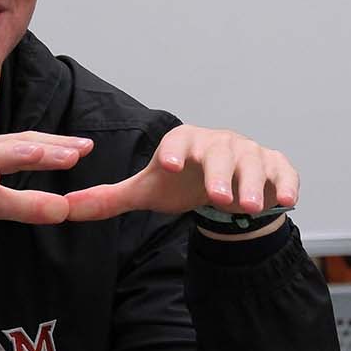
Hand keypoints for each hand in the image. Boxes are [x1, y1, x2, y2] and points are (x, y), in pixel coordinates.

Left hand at [62, 125, 298, 223]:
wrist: (224, 183)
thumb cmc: (182, 182)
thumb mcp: (147, 191)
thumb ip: (109, 199)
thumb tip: (64, 209)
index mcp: (185, 143)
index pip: (178, 141)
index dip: (174, 150)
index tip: (168, 163)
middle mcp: (218, 143)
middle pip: (218, 154)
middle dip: (219, 174)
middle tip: (218, 196)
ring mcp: (249, 153)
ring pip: (252, 164)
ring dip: (251, 184)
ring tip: (246, 204)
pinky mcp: (275, 166)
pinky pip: (283, 172)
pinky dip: (285, 184)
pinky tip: (285, 201)